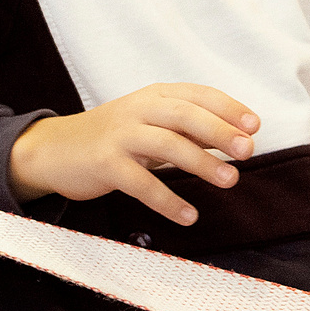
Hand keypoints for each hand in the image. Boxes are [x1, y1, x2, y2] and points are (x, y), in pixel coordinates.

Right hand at [7, 84, 259, 224]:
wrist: (53, 150)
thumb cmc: (114, 138)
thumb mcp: (152, 124)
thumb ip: (190, 129)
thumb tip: (239, 138)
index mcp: (155, 95)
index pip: (198, 95)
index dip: (229, 108)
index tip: (256, 125)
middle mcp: (138, 109)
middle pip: (185, 115)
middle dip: (220, 132)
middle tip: (248, 151)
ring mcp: (120, 136)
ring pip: (167, 145)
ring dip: (202, 164)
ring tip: (230, 181)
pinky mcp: (104, 164)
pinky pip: (141, 183)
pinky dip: (167, 201)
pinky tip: (189, 215)